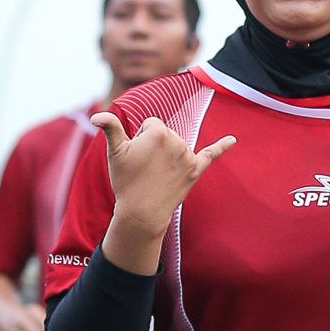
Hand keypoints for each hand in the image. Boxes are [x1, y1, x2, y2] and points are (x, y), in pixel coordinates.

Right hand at [97, 112, 235, 274]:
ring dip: (167, 155)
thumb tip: (97, 117)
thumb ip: (110, 128)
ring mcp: (188, 156)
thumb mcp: (115, 153)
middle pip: (164, 132)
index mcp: (158, 131)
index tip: (136, 156)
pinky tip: (233, 139)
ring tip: (156, 174)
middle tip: (145, 168)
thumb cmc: (126, 181)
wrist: (141, 213)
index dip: (140, 139)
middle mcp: (177, 140)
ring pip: (176, 144)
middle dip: (154, 146)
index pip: (150, 124)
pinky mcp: (196, 169)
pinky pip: (211, 154)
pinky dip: (222, 146)